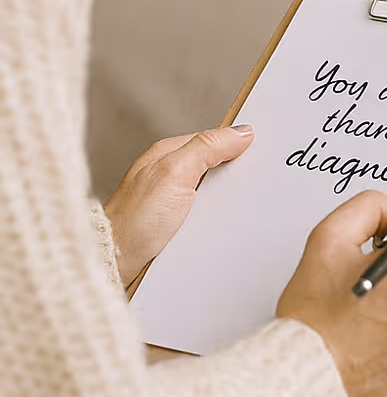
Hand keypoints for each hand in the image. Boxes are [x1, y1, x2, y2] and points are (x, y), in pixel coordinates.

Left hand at [104, 125, 255, 286]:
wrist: (115, 265)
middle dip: (235, 178)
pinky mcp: (179, 225)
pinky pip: (210, 217)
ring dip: (228, 204)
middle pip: (219, 168)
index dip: (238, 146)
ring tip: (238, 211)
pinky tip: (225, 228)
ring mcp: (175, 201)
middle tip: (248, 188)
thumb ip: (207, 147)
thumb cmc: (135, 221)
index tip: (261, 154)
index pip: (216, 140)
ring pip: (216, 194)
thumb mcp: (175, 172)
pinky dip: (219, 222)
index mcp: (170, 154)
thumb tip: (242, 131)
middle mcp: (172, 175)